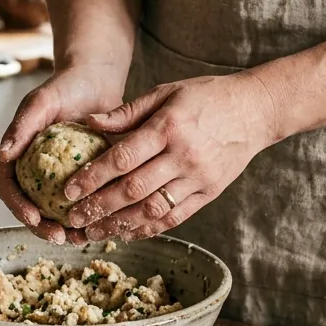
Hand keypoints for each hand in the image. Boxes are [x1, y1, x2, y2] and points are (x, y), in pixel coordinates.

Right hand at [0, 66, 125, 244]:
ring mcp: (60, 178)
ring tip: (83, 239)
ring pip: (58, 212)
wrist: (97, 80)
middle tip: (61, 237)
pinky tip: (104, 224)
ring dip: (68, 229)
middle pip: (32, 208)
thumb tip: (0, 155)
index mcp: (19, 157)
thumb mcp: (41, 102)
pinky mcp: (84, 179)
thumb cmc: (65, 86)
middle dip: (43, 228)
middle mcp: (36, 172)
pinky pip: (85, 202)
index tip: (33, 218)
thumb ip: (21, 127)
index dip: (18, 207)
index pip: (9, 189)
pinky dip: (91, 216)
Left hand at [63, 72, 278, 241]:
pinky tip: (126, 232)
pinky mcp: (210, 192)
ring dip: (119, 224)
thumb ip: (127, 111)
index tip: (69, 190)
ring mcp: (199, 177)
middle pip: (134, 189)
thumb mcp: (166, 93)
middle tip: (73, 218)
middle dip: (99, 206)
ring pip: (153, 209)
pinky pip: (175, 217)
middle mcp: (184, 155)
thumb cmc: (206, 96)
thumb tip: (89, 123)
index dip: (93, 177)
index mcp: (169, 127)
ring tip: (94, 231)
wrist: (257, 110)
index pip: (123, 158)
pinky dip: (148, 228)